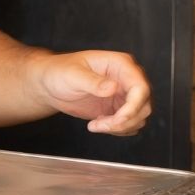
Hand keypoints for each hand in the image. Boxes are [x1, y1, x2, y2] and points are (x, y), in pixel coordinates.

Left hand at [34, 49, 151, 135]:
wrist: (50, 84)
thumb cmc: (59, 72)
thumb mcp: (73, 75)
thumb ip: (92, 81)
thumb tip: (112, 87)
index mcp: (120, 64)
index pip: (140, 87)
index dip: (134, 106)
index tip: (118, 119)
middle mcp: (126, 78)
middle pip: (144, 105)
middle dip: (125, 120)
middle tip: (101, 125)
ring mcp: (124, 94)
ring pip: (139, 117)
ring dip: (120, 127)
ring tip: (96, 124)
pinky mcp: (119, 108)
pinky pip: (130, 124)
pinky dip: (118, 130)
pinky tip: (98, 124)